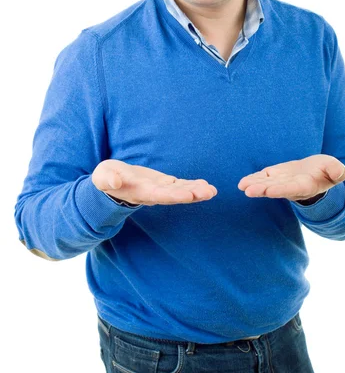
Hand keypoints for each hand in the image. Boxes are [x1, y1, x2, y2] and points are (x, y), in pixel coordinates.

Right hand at [92, 159, 217, 205]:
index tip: (189, 194)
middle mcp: (153, 194)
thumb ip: (107, 179)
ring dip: (197, 191)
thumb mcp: (102, 177)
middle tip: (209, 192)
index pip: (159, 195)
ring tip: (212, 191)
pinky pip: (181, 185)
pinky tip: (207, 186)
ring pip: (181, 191)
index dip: (174, 194)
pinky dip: (193, 185)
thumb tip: (114, 182)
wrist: (110, 183)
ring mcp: (160, 189)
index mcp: (140, 192)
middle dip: (192, 194)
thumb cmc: (105, 179)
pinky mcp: (163, 183)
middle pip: (175, 195)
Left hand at [237, 154, 344, 201]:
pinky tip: (242, 183)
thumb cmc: (327, 171)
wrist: (317, 173)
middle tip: (249, 191)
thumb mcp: (335, 169)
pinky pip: (262, 178)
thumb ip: (336, 171)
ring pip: (266, 185)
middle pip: (275, 189)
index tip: (270, 191)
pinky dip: (253, 179)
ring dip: (254, 185)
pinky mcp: (274, 176)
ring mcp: (281, 182)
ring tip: (242, 186)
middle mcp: (291, 187)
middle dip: (262, 190)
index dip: (281, 190)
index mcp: (306, 186)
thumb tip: (338, 171)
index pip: (292, 189)